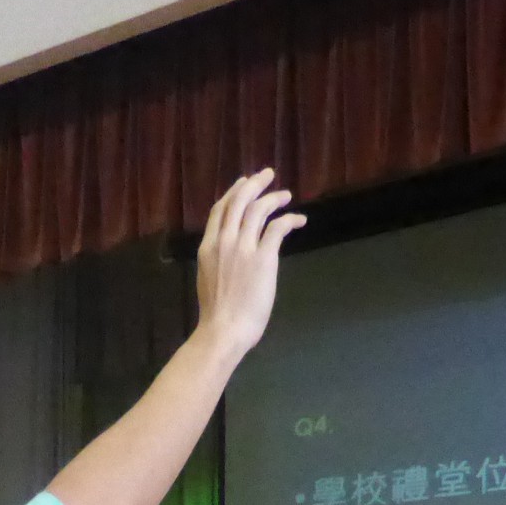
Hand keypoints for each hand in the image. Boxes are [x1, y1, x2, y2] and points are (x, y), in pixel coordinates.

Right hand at [194, 171, 304, 357]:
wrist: (223, 330)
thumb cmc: (217, 314)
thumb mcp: (209, 278)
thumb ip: (218, 260)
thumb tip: (229, 255)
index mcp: (208, 247)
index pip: (220, 210)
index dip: (233, 193)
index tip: (243, 183)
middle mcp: (224, 241)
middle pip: (239, 201)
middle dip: (254, 184)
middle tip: (267, 175)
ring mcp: (243, 248)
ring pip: (259, 209)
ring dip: (274, 198)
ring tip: (286, 196)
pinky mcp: (263, 258)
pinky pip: (278, 228)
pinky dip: (290, 219)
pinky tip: (298, 220)